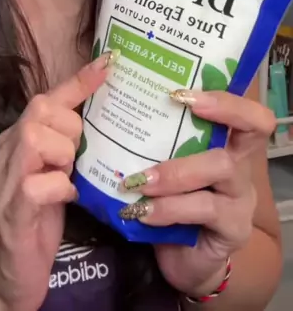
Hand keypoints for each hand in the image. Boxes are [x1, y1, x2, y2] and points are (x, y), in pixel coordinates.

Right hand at [0, 53, 110, 310]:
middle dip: (69, 128)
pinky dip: (60, 187)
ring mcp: (7, 178)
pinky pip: (38, 183)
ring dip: (63, 155)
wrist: (4, 274)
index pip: (49, 98)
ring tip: (67, 177)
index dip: (79, 81)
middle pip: (41, 109)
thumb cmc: (38, 220)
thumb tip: (102, 118)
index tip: (109, 63)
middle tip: (75, 157)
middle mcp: (8, 150)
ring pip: (36, 137)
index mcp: (19, 138)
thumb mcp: (56, 173)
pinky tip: (65, 199)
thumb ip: (69, 146)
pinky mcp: (13, 209)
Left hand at [122, 89, 275, 297]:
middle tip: (173, 107)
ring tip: (139, 181)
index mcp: (226, 143)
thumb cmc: (168, 200)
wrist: (180, 259)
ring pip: (221, 167)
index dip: (227, 97)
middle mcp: (241, 165)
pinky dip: (169, 207)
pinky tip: (143, 212)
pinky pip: (204, 209)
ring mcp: (241, 197)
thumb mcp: (162, 164)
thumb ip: (151, 137)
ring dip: (175, 170)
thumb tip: (103, 95)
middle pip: (250, 131)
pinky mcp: (234, 229)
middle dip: (213, 115)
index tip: (182, 93)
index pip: (247, 110)